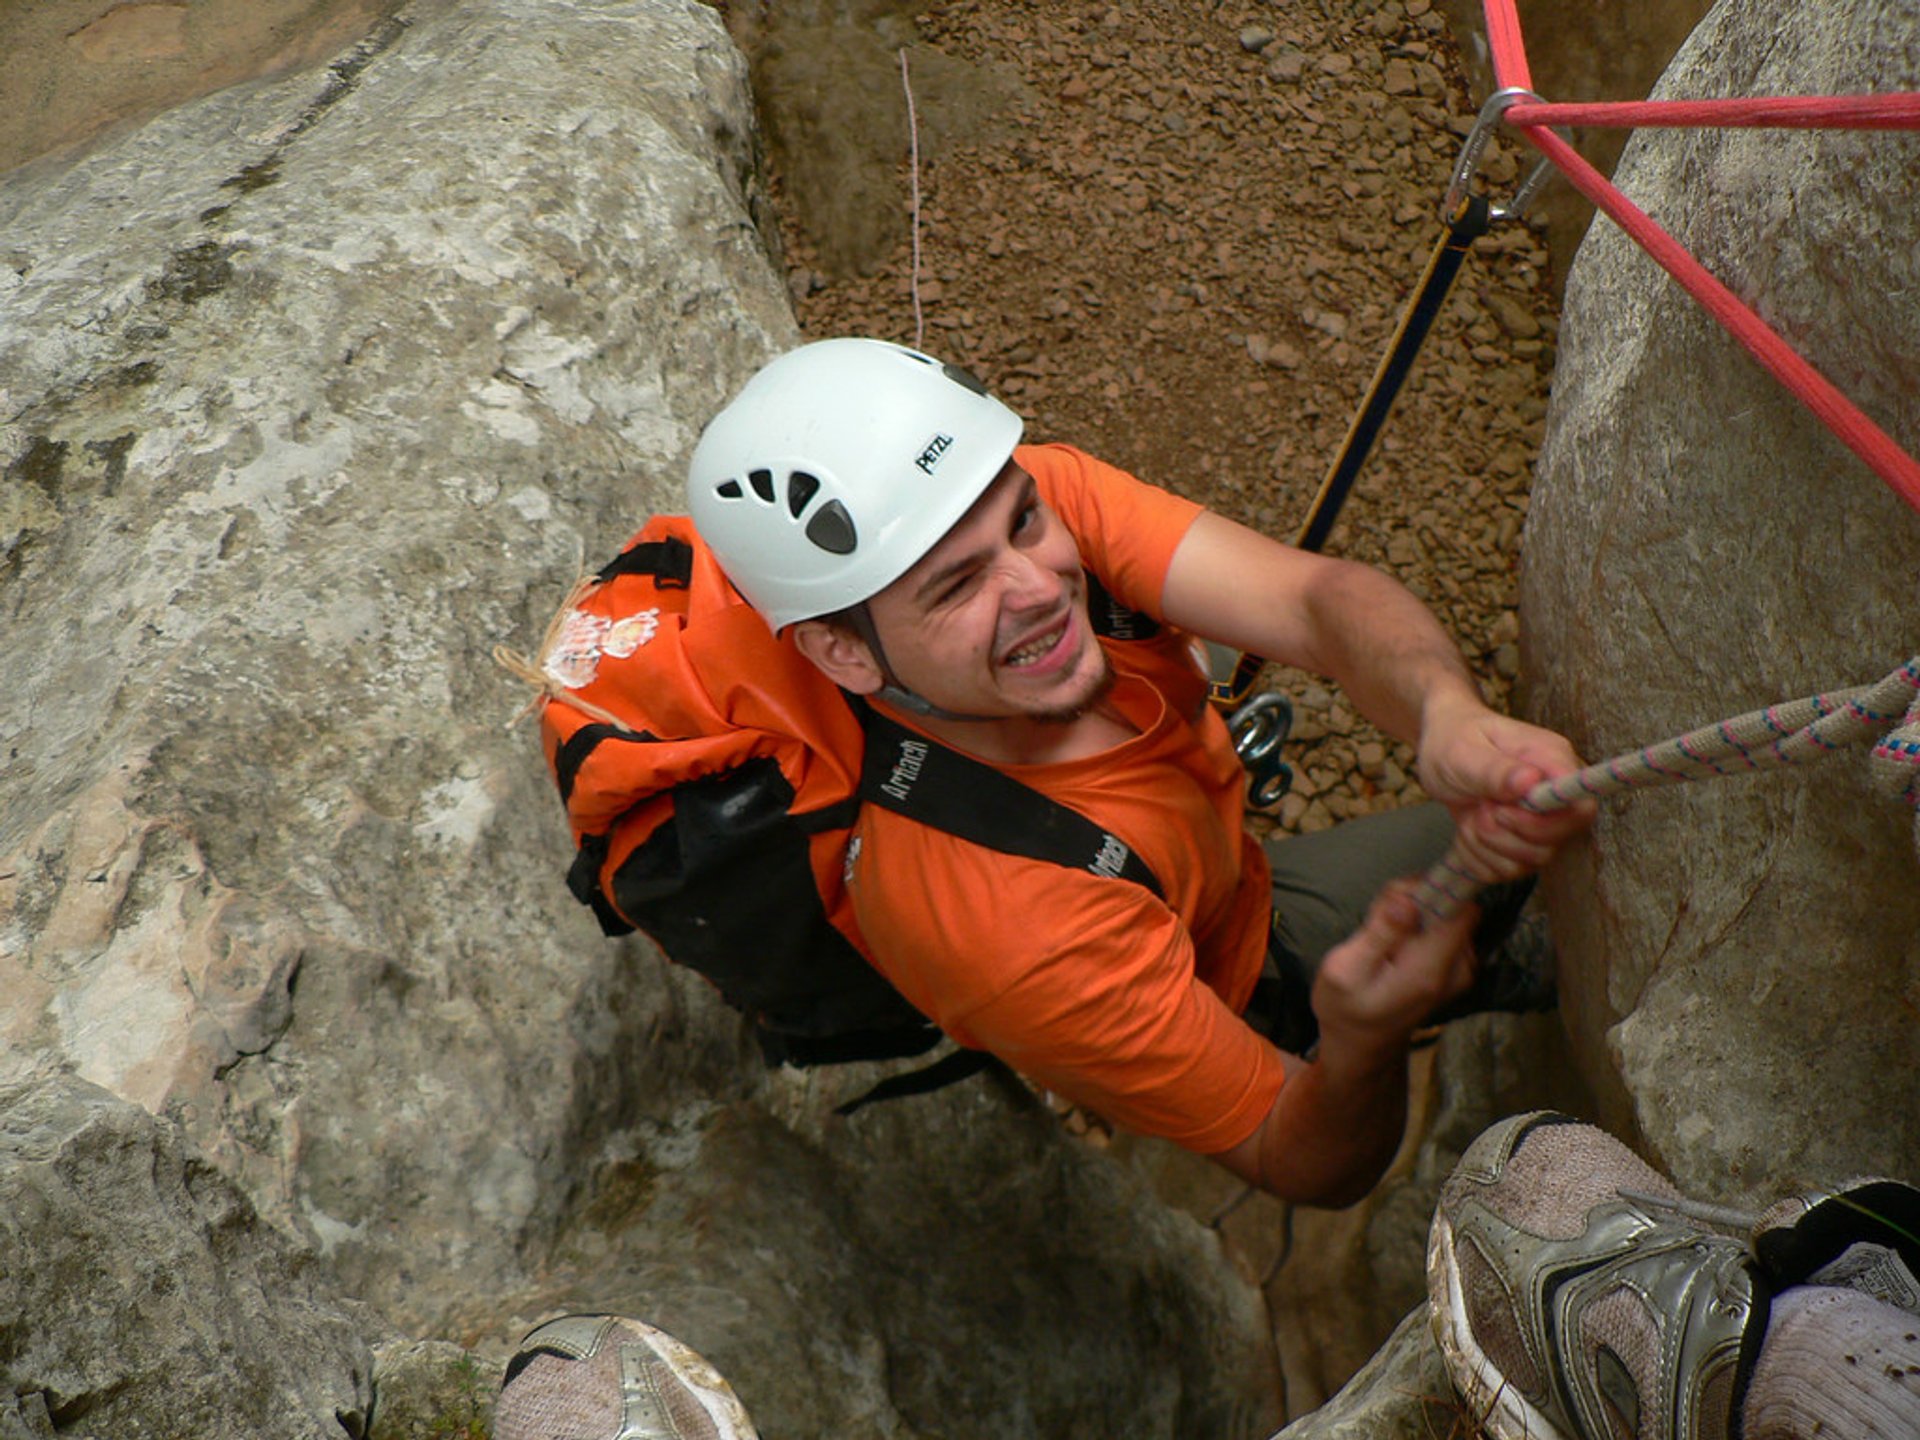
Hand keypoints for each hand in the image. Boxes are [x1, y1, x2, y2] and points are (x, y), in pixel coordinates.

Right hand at [1311, 882, 1476, 1074]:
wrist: (1361, 1043)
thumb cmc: (1345, 1007)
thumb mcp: (1345, 970)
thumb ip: (1380, 934)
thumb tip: (1408, 900)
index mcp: (1432, 968)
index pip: (1460, 908)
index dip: (1430, 890)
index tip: (1395, 901)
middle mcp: (1458, 968)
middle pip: (1453, 906)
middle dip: (1418, 899)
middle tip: (1379, 920)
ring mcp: (1462, 968)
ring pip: (1449, 913)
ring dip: (1417, 911)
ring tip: (1383, 935)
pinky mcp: (1457, 966)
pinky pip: (1446, 927)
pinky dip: (1421, 925)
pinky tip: (1395, 943)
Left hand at [1416, 695, 1596, 883]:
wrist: (1440, 750)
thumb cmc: (1453, 740)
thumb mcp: (1462, 752)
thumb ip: (1495, 770)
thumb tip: (1530, 781)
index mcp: (1552, 762)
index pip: (1580, 808)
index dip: (1542, 823)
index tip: (1500, 810)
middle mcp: (1556, 796)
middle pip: (1555, 843)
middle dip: (1504, 835)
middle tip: (1479, 806)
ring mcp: (1542, 823)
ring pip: (1529, 862)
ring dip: (1486, 845)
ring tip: (1472, 812)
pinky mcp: (1522, 844)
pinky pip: (1505, 871)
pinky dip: (1477, 856)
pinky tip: (1468, 828)